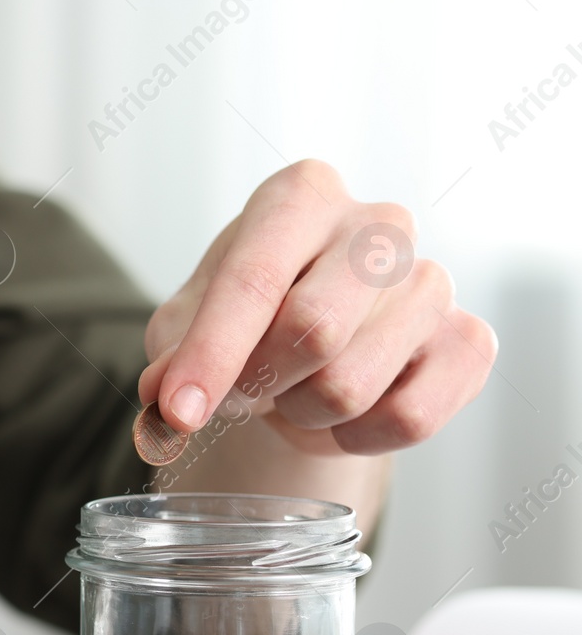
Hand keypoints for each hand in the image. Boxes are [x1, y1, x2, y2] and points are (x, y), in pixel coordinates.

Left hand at [138, 160, 495, 455]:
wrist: (308, 348)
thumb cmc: (242, 321)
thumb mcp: (184, 328)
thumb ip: (171, 355)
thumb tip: (165, 399)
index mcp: (299, 196)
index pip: (255, 279)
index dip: (211, 355)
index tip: (179, 412)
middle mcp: (377, 223)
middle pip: (313, 331)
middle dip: (258, 384)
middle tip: (241, 391)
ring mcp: (432, 280)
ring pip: (351, 386)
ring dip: (302, 412)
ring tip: (296, 389)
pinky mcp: (468, 341)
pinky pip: (409, 418)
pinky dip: (357, 438)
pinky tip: (346, 412)